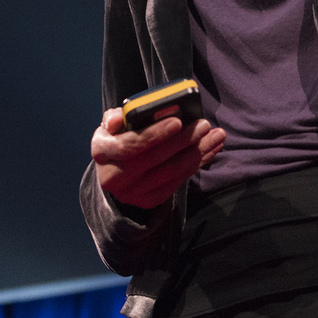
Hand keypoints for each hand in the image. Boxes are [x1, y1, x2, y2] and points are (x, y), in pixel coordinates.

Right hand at [91, 106, 225, 209]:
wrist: (115, 172)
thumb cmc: (118, 138)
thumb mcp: (111, 125)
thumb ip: (115, 118)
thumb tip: (117, 119)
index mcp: (102, 151)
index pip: (129, 145)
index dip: (154, 134)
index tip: (178, 121)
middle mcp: (114, 177)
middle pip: (154, 159)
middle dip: (182, 141)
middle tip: (203, 124)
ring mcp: (133, 192)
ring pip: (171, 172)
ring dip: (197, 153)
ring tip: (215, 136)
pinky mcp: (150, 199)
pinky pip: (178, 181)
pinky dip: (196, 164)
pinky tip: (210, 149)